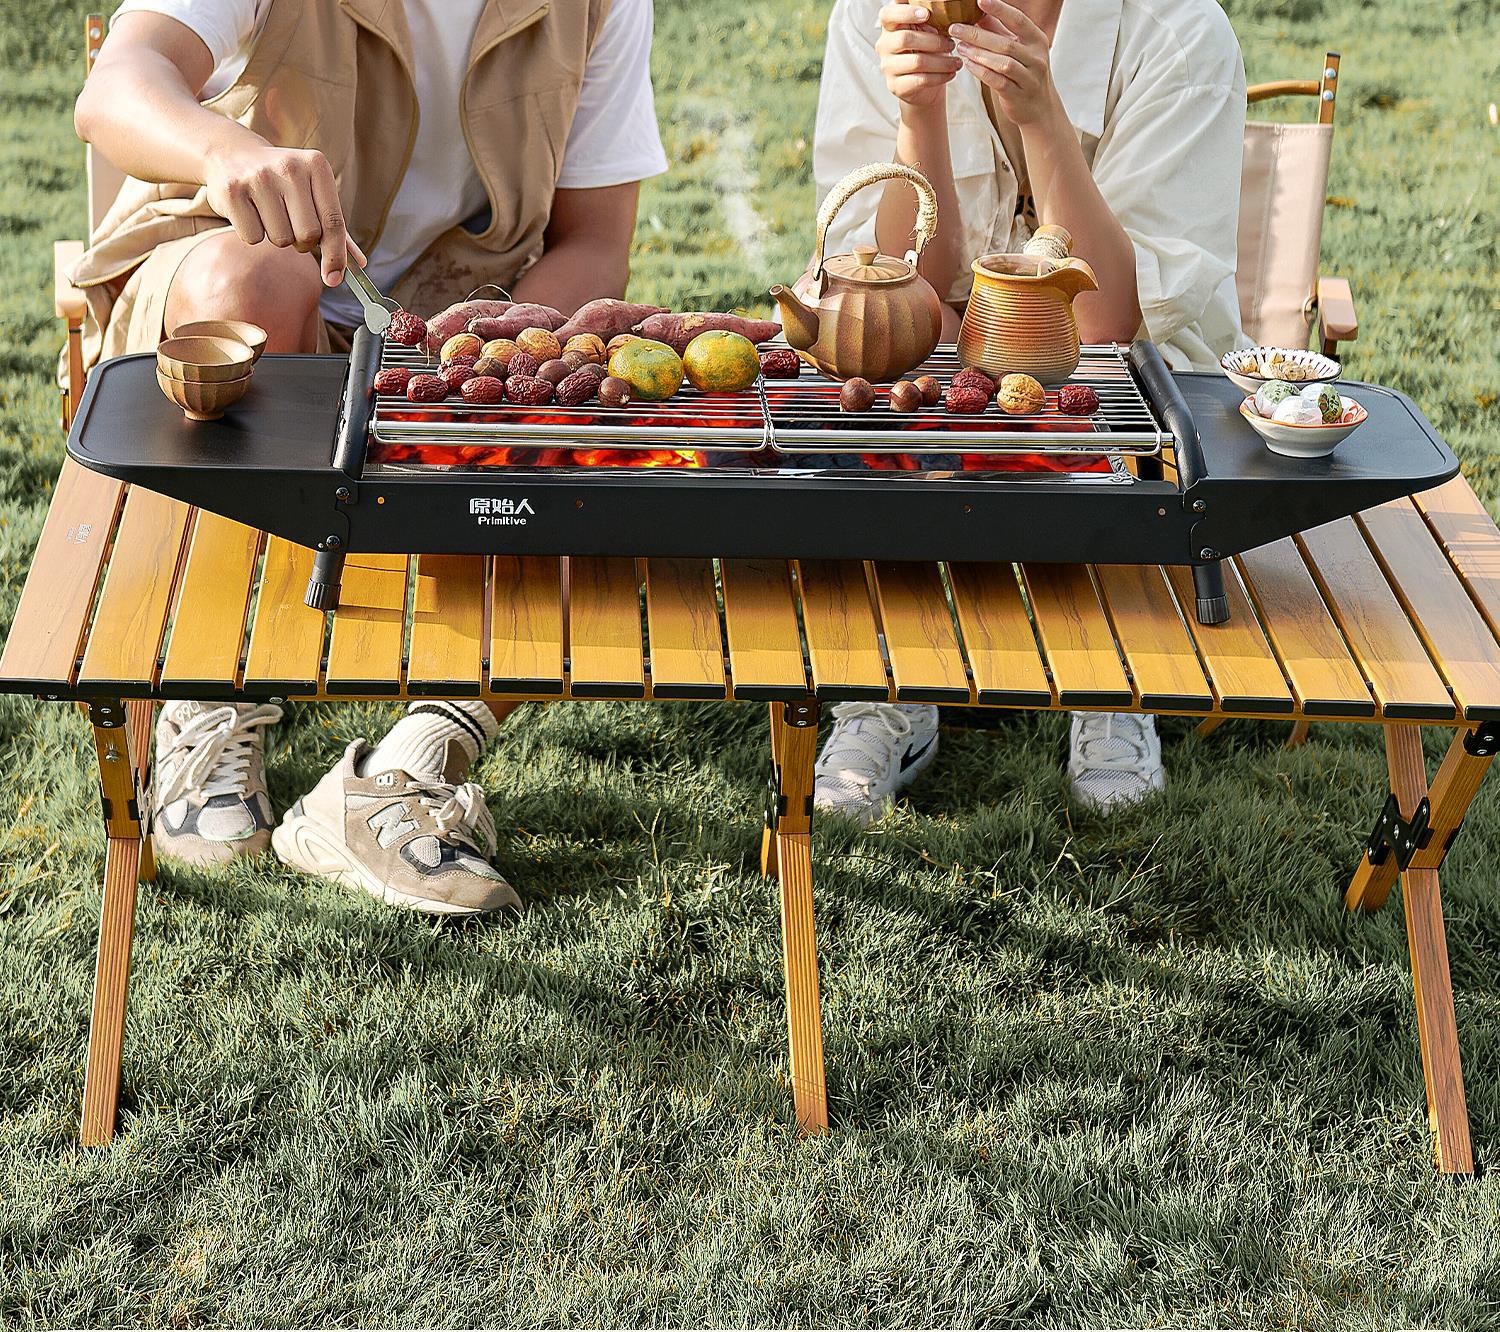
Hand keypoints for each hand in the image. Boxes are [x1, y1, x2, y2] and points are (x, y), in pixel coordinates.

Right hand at [203, 141, 364, 285]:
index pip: (333, 222)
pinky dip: (253, 234)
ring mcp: (258, 177)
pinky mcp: (232, 192)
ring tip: (268, 213)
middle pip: (308, 235)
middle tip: (291, 224)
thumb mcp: (314, 193)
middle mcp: (289, 167)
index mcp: (316, 165)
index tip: (334, 278)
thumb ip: (337, 229)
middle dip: (302, 241)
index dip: (336, 256)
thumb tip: (359, 264)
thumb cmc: (283, 182)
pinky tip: (249, 211)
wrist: (232, 154)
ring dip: (277, 237)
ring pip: (281, 240)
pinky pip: (253, 238)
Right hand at [876, 4, 961, 111]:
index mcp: (890, 27)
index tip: (926, 14)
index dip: (905, 13)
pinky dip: (940, 76)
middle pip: (905, 39)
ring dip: (942, 62)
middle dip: (934, 41)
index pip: (888, 15)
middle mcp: (884, 46)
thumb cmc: (926, 52)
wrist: (922, 87)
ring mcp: (888, 67)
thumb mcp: (927, 31)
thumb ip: (928, 18)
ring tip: (956, 62)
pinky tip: (951, 73)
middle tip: (951, 43)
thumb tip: (946, 3)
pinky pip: (920, 80)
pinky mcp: (896, 86)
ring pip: (916, 62)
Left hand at [950, 0, 1061, 125]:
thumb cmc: (1024, 72)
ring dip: (978, 53)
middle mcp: (1036, 57)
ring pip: (1002, 62)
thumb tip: (979, 11)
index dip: (999, 9)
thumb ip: (1000, 31)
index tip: (979, 0)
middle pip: (1005, 42)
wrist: (1039, 107)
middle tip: (955, 28)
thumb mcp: (1018, 49)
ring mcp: (1029, 77)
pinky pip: (997, 81)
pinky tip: (967, 64)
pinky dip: (981, 71)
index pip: (1018, 20)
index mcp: (1037, 39)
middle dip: (978, 34)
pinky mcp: (1018, 95)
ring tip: (959, 46)